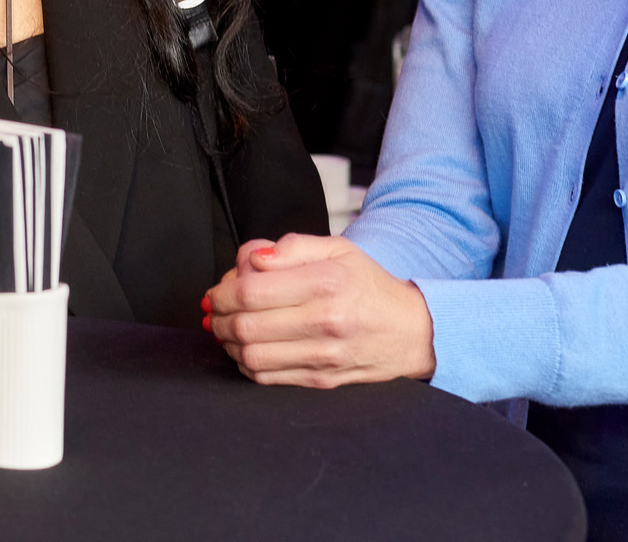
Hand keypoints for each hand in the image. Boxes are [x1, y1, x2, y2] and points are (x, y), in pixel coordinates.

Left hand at [203, 233, 435, 387]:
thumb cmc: (368, 286)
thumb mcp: (337, 250)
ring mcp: (323, 355)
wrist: (411, 331)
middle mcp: (325, 320)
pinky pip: (268, 378)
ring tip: (227, 329)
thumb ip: (291, 247)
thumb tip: (252, 259)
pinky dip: (246, 364)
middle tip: (216, 310)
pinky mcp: (322, 380)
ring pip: (252, 356)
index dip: (222, 292)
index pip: (251, 291)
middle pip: (246, 326)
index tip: (218, 290)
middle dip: (219, 318)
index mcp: (325, 282)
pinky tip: (246, 349)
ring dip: (227, 343)